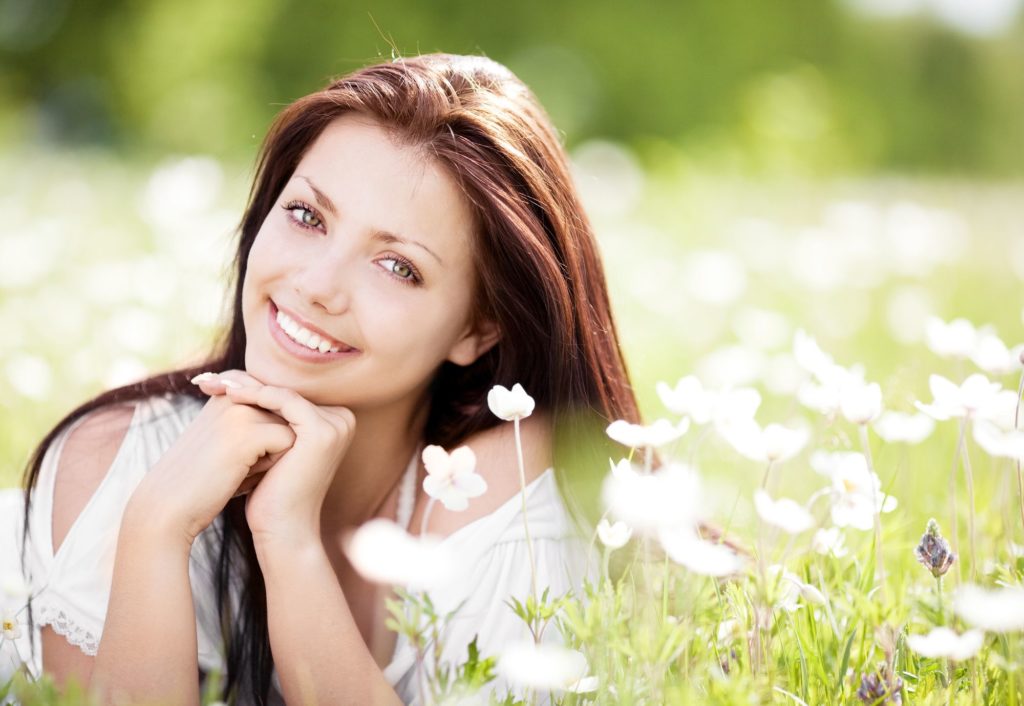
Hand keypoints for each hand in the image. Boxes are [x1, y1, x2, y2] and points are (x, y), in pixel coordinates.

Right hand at [128, 371, 296, 544]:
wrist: (167, 509)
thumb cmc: (201, 482)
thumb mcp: (225, 445)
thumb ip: (253, 424)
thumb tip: (296, 423)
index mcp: (224, 396)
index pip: (273, 407)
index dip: (264, 438)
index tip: (229, 456)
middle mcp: (232, 397)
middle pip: (285, 418)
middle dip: (271, 446)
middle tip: (232, 465)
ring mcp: (239, 412)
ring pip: (290, 429)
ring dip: (272, 456)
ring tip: (235, 470)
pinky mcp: (248, 433)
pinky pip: (288, 443)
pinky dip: (271, 466)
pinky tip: (240, 476)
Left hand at [212, 371, 355, 547]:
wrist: (282, 530)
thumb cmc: (270, 493)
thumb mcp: (268, 447)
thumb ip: (265, 417)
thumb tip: (232, 381)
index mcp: (335, 421)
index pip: (285, 394)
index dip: (249, 386)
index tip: (213, 382)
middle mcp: (342, 420)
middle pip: (284, 392)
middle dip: (244, 384)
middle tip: (207, 379)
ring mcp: (336, 425)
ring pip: (282, 394)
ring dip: (246, 386)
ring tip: (213, 383)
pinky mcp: (323, 431)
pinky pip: (285, 401)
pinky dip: (256, 396)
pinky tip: (229, 395)